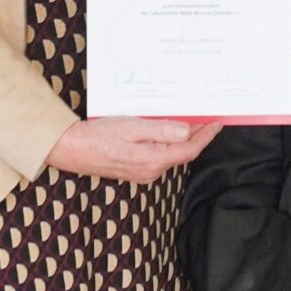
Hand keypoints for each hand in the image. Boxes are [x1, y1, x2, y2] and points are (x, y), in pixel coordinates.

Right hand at [45, 116, 216, 182]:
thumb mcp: (134, 127)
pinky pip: (157, 156)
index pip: (190, 149)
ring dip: (181, 139)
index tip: (218, 123)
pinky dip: (166, 144)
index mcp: (154, 160)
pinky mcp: (134, 170)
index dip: (206, 136)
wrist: (72, 149)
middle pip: (182, 153)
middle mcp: (151, 171)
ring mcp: (142, 173)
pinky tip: (164, 131)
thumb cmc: (99, 136)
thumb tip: (186, 132)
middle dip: (196, 136)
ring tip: (189, 121)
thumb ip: (162, 131)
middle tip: (206, 118)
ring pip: (170, 154)